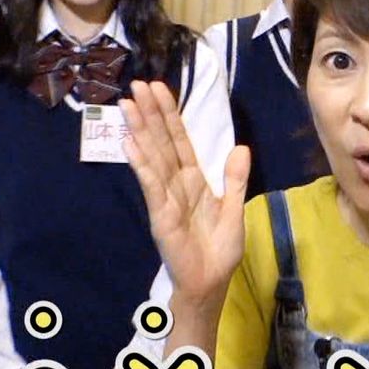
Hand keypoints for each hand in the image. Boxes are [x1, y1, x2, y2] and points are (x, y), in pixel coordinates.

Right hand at [120, 81, 250, 303]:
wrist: (210, 283)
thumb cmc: (219, 251)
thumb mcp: (234, 210)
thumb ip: (234, 179)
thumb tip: (241, 147)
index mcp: (194, 180)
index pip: (180, 141)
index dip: (170, 115)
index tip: (160, 89)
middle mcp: (176, 184)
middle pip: (161, 142)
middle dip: (150, 114)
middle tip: (136, 85)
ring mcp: (165, 197)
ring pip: (152, 157)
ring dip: (140, 131)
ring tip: (127, 105)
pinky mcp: (161, 214)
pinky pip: (151, 185)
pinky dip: (142, 164)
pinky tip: (130, 144)